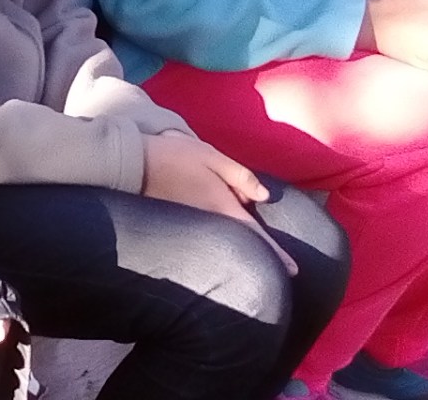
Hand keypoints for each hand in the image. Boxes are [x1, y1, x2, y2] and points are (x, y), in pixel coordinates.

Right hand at [140, 132, 297, 274]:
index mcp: (222, 206)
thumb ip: (241, 176)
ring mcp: (194, 224)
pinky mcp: (182, 223)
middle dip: (260, 250)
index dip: (277, 253)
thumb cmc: (175, 156)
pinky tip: (222, 229)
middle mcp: (210, 221)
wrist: (133, 164)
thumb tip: (264, 197)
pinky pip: (209, 232)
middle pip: (241, 241)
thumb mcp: (212, 156)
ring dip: (239, 242)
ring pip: (225, 238)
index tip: (293, 270)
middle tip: (280, 262)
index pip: (256, 235)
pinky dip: (221, 234)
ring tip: (251, 245)